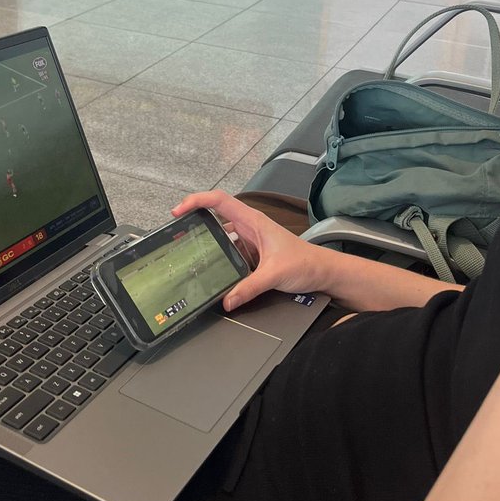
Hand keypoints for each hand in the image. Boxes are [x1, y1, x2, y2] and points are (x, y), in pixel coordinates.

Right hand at [172, 190, 330, 309]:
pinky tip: (212, 268)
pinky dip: (218, 256)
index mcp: (253, 221)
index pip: (219, 200)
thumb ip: (249, 288)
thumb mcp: (274, 274)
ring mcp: (250, 239)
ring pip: (221, 234)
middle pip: (215, 214)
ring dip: (206, 240)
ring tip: (189, 251)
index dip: (197, 200)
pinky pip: (229, 250)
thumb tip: (226, 300)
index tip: (179, 210)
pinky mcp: (251, 252)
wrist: (323, 271)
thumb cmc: (305, 262)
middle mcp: (249, 226)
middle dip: (194, 218)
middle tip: (176, 231)